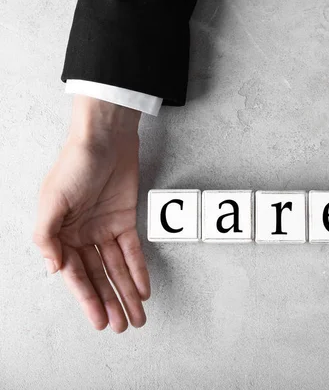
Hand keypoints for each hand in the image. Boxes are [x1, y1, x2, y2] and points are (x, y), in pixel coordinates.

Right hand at [33, 96, 149, 332]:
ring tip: (137, 316)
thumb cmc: (74, 166)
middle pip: (98, 276)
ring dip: (127, 292)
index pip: (76, 275)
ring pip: (117, 269)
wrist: (105, 139)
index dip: (88, 299)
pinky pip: (133, 251)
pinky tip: (144, 290)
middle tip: (124, 326)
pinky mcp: (126, 221)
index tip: (101, 321)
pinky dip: (139, 270)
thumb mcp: (52, 201)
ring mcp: (105, 230)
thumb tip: (54, 270)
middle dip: (111, 302)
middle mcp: (82, 236)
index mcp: (60, 235)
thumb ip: (47, 237)